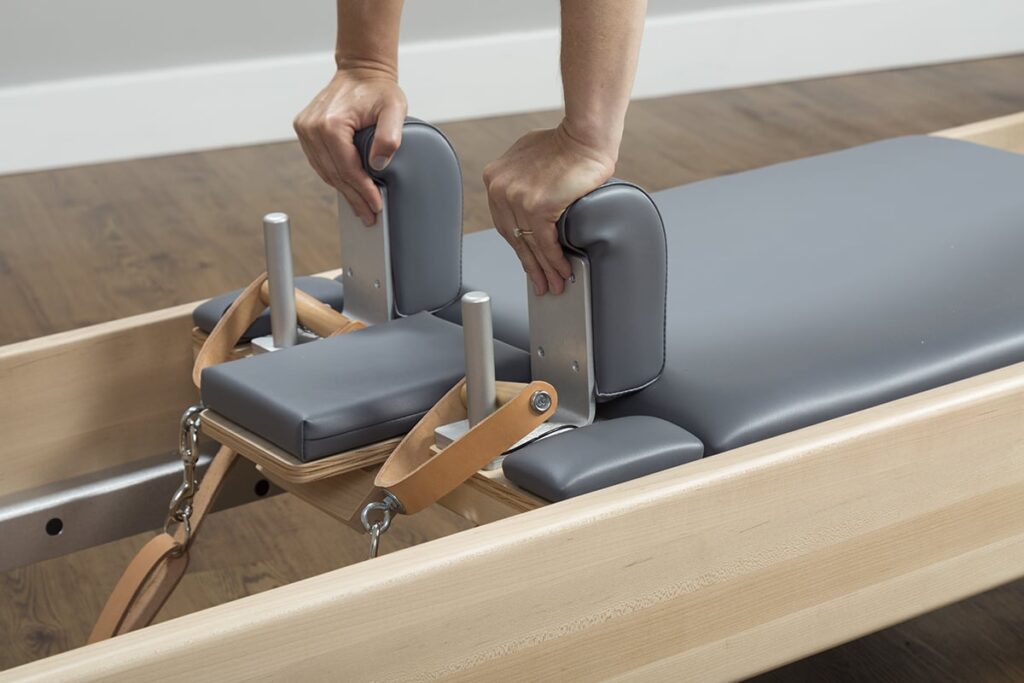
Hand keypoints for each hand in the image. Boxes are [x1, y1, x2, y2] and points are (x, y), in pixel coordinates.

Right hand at [294, 66, 406, 225]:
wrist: (361, 72)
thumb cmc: (378, 90)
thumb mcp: (395, 109)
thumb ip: (390, 136)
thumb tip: (379, 165)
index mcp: (330, 124)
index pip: (347, 168)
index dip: (363, 191)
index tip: (376, 205)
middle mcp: (312, 128)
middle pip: (335, 174)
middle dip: (354, 198)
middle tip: (370, 216)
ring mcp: (305, 129)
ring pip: (325, 172)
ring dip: (344, 191)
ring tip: (361, 207)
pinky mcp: (305, 131)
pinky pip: (320, 162)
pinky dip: (335, 177)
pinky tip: (348, 189)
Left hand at [483, 122, 615, 294]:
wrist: (585, 135)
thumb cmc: (567, 144)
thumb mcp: (530, 160)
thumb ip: (522, 180)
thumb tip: (529, 201)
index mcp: (495, 178)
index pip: (506, 223)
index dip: (520, 247)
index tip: (529, 262)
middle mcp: (500, 188)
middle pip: (516, 237)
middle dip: (530, 265)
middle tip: (541, 284)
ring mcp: (516, 197)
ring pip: (531, 244)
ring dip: (545, 269)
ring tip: (555, 285)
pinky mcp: (536, 206)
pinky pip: (545, 242)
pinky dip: (555, 261)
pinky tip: (564, 271)